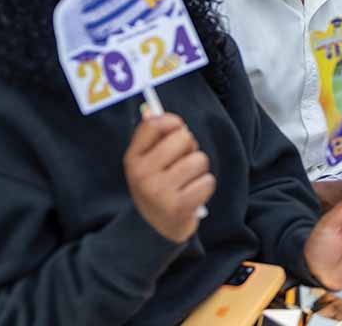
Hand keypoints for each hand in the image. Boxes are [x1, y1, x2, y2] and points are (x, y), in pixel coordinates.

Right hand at [124, 113, 215, 242]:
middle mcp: (142, 174)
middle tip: (182, 162)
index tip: (177, 129)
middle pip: (183, 137)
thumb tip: (151, 111)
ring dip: (199, 169)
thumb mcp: (146, 162)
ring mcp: (159, 192)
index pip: (156, 123)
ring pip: (199, 159)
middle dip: (189, 147)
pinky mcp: (178, 208)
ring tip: (187, 181)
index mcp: (133, 158)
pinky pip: (208, 181)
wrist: (155, 230)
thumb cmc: (156, 186)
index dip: (173, 122)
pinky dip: (205, 186)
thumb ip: (151, 137)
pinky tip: (193, 195)